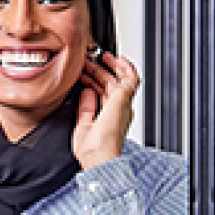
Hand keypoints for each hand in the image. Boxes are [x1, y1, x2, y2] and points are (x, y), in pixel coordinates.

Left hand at [72, 52, 138, 169]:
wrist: (99, 156)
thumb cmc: (92, 150)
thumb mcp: (83, 123)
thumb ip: (86, 107)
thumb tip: (86, 91)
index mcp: (110, 117)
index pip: (104, 94)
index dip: (94, 82)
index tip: (83, 75)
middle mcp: (119, 110)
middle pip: (111, 85)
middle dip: (98, 73)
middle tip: (86, 64)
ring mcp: (123, 105)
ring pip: (120, 80)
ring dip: (107, 67)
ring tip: (97, 58)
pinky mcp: (124, 100)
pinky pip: (131, 79)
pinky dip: (125, 67)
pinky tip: (117, 59)